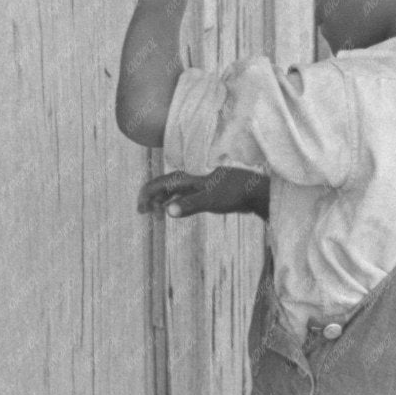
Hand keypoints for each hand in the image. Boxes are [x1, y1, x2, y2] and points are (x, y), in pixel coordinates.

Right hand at [137, 168, 268, 218]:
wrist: (255, 191)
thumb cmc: (234, 193)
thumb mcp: (211, 200)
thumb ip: (190, 205)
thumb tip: (168, 211)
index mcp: (188, 179)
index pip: (160, 183)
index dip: (147, 194)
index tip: (140, 210)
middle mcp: (191, 180)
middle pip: (164, 186)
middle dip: (151, 198)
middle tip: (144, 214)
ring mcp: (199, 186)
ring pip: (173, 191)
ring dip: (162, 201)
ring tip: (155, 215)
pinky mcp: (206, 192)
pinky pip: (183, 196)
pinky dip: (174, 203)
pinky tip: (174, 210)